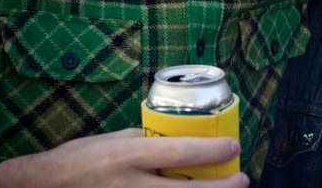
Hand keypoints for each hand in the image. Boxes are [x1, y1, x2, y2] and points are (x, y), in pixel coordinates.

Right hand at [0, 128, 247, 187]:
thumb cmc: (79, 160)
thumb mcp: (115, 139)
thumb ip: (147, 141)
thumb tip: (180, 138)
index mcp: (128, 155)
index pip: (178, 152)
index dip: (211, 150)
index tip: (234, 145)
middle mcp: (130, 185)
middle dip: (221, 187)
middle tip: (242, 179)